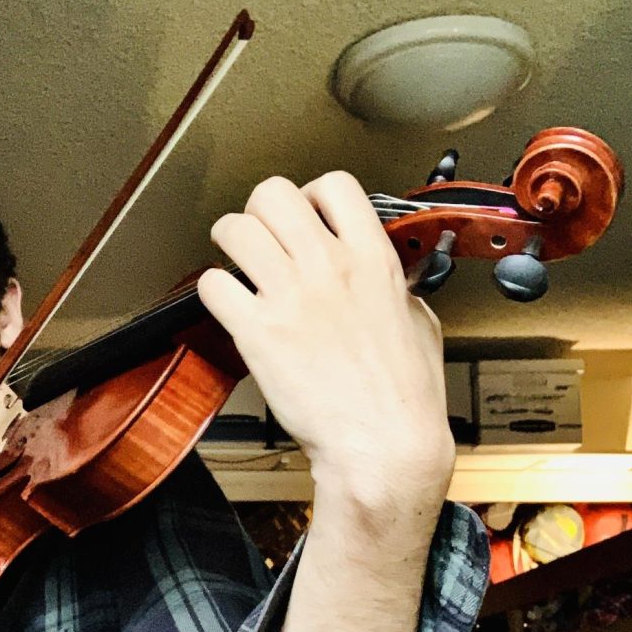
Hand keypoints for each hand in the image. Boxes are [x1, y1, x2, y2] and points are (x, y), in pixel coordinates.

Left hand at [197, 173, 454, 499]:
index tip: (305, 215)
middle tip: (261, 237)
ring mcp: (291, 298)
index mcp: (372, 258)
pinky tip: (228, 306)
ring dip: (229, 242)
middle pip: (272, 195)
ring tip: (236, 263)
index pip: (333, 185)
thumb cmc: (404, 398)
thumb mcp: (418, 322)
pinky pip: (213, 285)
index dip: (311, 195)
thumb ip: (394, 287)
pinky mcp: (257, 334)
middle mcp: (329, 268)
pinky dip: (213, 291)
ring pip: (235, 229)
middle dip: (260, 212)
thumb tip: (384, 279)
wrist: (382, 446)